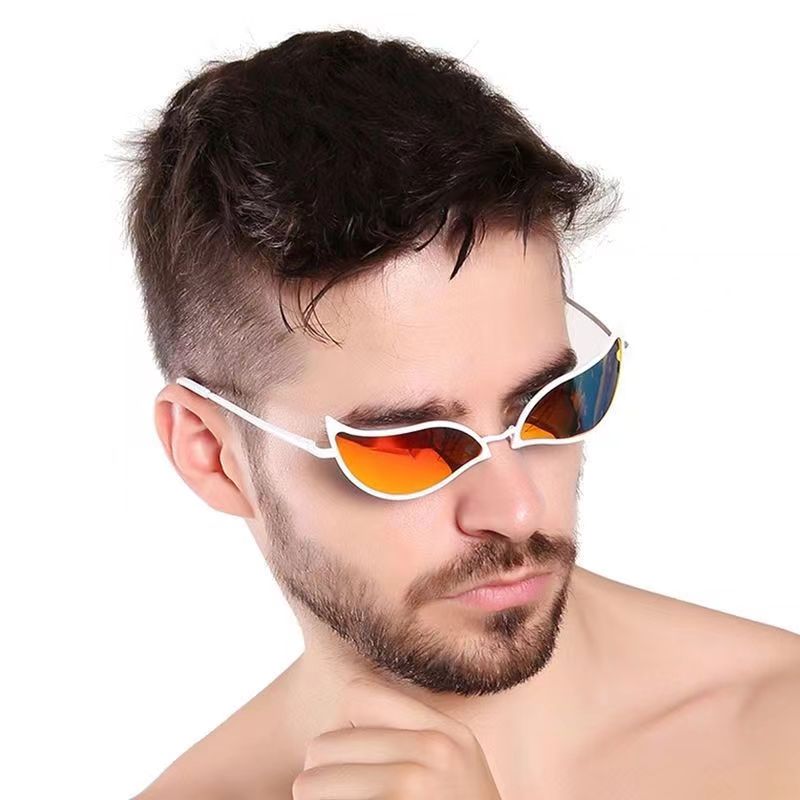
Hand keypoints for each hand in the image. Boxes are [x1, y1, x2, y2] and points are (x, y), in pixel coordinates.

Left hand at [292, 676, 503, 798]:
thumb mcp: (453, 772)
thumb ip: (409, 742)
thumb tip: (324, 741)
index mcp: (445, 733)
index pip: (356, 695)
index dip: (345, 730)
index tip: (357, 763)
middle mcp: (434, 751)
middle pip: (325, 743)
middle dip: (320, 775)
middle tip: (332, 797)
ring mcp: (417, 786)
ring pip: (311, 783)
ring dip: (312, 799)